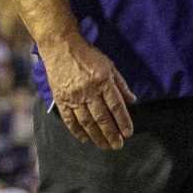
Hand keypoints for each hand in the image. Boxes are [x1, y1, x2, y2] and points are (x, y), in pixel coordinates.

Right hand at [40, 31, 135, 150]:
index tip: (128, 133)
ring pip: (87, 122)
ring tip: (104, 146)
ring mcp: (74, 96)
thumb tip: (132, 100)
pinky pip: (70, 119)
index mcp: (103, 81)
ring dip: (97, 136)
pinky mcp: (61, 99)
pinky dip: (77, 131)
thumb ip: (121, 84)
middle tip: (117, 146)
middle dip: (111, 134)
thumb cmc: (87, 54)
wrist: (60, 46)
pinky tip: (85, 139)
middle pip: (102, 118)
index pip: (116, 106)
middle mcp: (89, 90)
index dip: (123, 122)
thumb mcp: (109, 65)